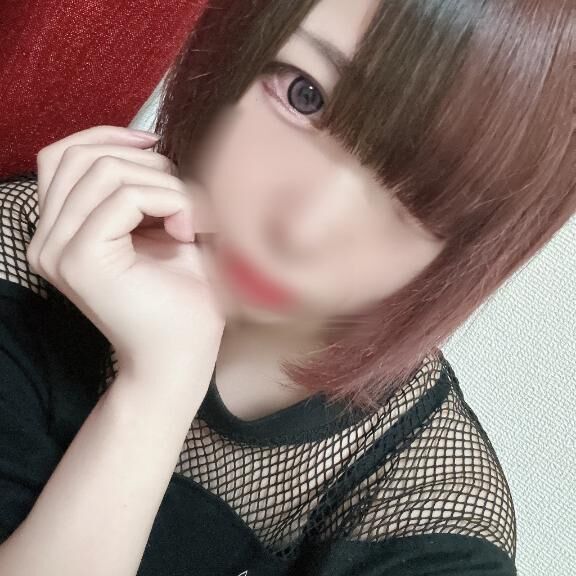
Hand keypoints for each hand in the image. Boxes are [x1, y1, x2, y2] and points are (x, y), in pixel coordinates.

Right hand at [26, 125, 224, 378]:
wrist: (182, 354)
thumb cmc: (180, 296)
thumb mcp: (159, 228)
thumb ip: (142, 186)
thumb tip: (149, 140)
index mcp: (61, 230)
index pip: (63, 156)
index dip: (111, 137)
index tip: (158, 147)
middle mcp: (47, 239)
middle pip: (81, 155)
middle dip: (146, 163)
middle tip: (184, 202)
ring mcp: (57, 249)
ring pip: (104, 170)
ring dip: (163, 184)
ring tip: (189, 221)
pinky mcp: (80, 259)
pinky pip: (123, 197)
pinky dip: (167, 201)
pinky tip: (186, 231)